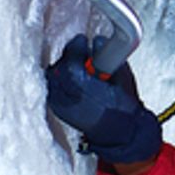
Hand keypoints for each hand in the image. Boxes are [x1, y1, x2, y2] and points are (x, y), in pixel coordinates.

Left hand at [44, 36, 161, 164]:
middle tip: (80, 52)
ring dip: (62, 69)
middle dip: (69, 57)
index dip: (76, 47)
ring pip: (52, 77)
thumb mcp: (122, 77)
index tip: (82, 41)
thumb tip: (98, 40)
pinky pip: (52, 88)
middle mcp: (69, 98)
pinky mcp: (58, 109)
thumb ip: (109, 56)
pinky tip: (71, 80)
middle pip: (58, 68)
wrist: (120, 133)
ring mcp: (61, 105)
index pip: (71, 60)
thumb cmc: (123, 108)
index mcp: (85, 89)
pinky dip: (59, 81)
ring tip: (77, 67)